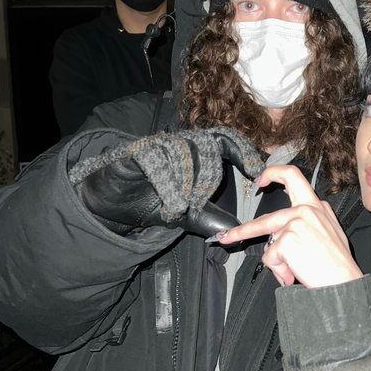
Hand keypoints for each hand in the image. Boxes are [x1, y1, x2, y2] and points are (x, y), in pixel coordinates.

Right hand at [69, 127, 263, 236]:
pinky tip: (173, 203)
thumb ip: (211, 218)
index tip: (257, 172)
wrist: (113, 204)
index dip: (244, 152)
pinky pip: (157, 158)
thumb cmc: (154, 200)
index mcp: (199, 151)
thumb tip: (236, 230)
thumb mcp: (187, 214)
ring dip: (189, 180)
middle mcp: (182, 142)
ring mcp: (160, 144)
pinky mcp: (138, 152)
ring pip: (185, 151)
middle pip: (209, 145)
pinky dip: (169, 182)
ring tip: (184, 204)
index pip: (228, 140)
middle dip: (211, 175)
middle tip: (202, 199)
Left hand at [217, 165, 362, 287]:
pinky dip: (279, 269)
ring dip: (276, 262)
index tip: (260, 180)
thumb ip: (307, 224)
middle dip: (244, 230)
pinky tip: (294, 273)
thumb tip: (279, 234)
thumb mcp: (329, 232)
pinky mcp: (287, 238)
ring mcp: (296, 222)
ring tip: (288, 273)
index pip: (292, 176)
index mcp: (317, 206)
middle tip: (230, 236)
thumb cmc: (338, 263)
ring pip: (269, 243)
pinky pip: (271, 257)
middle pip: (267, 215)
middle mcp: (306, 209)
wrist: (344, 282)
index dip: (272, 174)